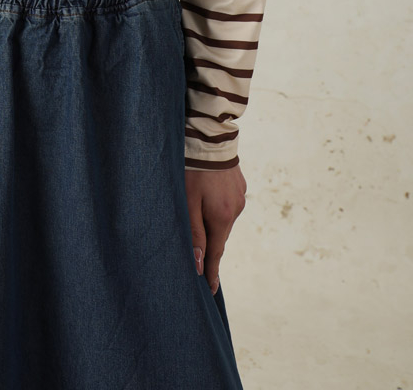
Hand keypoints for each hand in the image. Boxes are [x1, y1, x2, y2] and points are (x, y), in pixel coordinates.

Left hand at [184, 165, 246, 294]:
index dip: (212, 271)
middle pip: (220, 235)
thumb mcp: (187, 202)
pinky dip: (218, 204)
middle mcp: (235, 210)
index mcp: (222, 218)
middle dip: (210, 244)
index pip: (216, 253)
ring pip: (224, 218)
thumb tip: (198, 264)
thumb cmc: (192, 170)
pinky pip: (228, 202)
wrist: (209, 136)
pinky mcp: (240, 184)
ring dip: (213, 220)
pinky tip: (208, 194)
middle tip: (200, 257)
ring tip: (198, 212)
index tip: (212, 290)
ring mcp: (240, 196)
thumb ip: (194, 233)